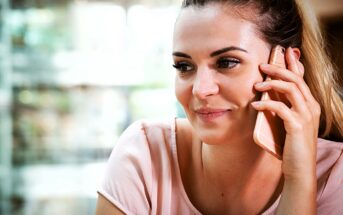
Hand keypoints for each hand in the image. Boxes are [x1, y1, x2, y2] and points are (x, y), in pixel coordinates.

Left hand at [252, 47, 319, 181]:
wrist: (299, 169)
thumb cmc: (291, 146)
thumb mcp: (287, 123)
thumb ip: (282, 108)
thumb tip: (267, 96)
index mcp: (309, 104)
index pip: (302, 78)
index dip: (293, 63)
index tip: (283, 51)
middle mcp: (311, 107)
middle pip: (296, 79)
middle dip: (278, 68)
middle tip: (262, 65)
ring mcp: (306, 116)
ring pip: (291, 88)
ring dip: (272, 83)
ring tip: (257, 84)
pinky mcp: (297, 126)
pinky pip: (281, 107)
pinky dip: (266, 103)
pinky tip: (255, 105)